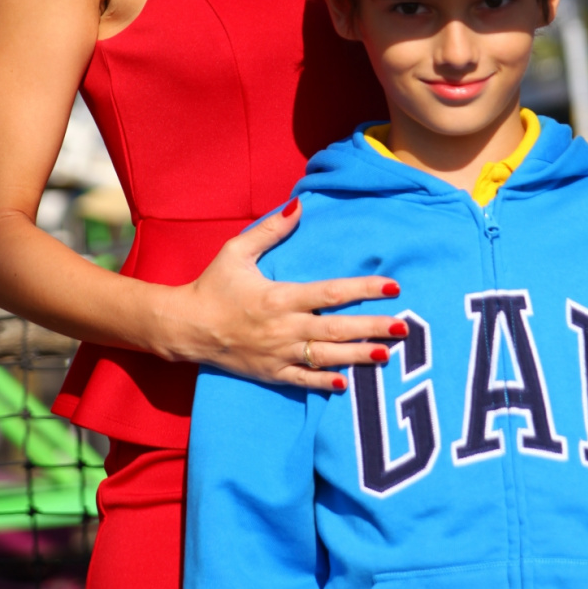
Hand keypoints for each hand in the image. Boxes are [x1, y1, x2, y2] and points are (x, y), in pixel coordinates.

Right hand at [176, 199, 402, 391]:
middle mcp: (283, 327)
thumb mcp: (237, 251)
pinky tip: (346, 384)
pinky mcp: (270, 373)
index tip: (391, 287)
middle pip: (336, 329)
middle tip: (402, 328)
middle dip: (371, 328)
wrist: (185, 327)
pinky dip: (324, 383)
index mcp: (279, 297)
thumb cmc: (212, 286)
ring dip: (357, 357)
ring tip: (387, 355)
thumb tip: (299, 205)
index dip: (362, 290)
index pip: (330, 293)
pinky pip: (302, 380)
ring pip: (325, 357)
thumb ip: (271, 230)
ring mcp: (278, 353)